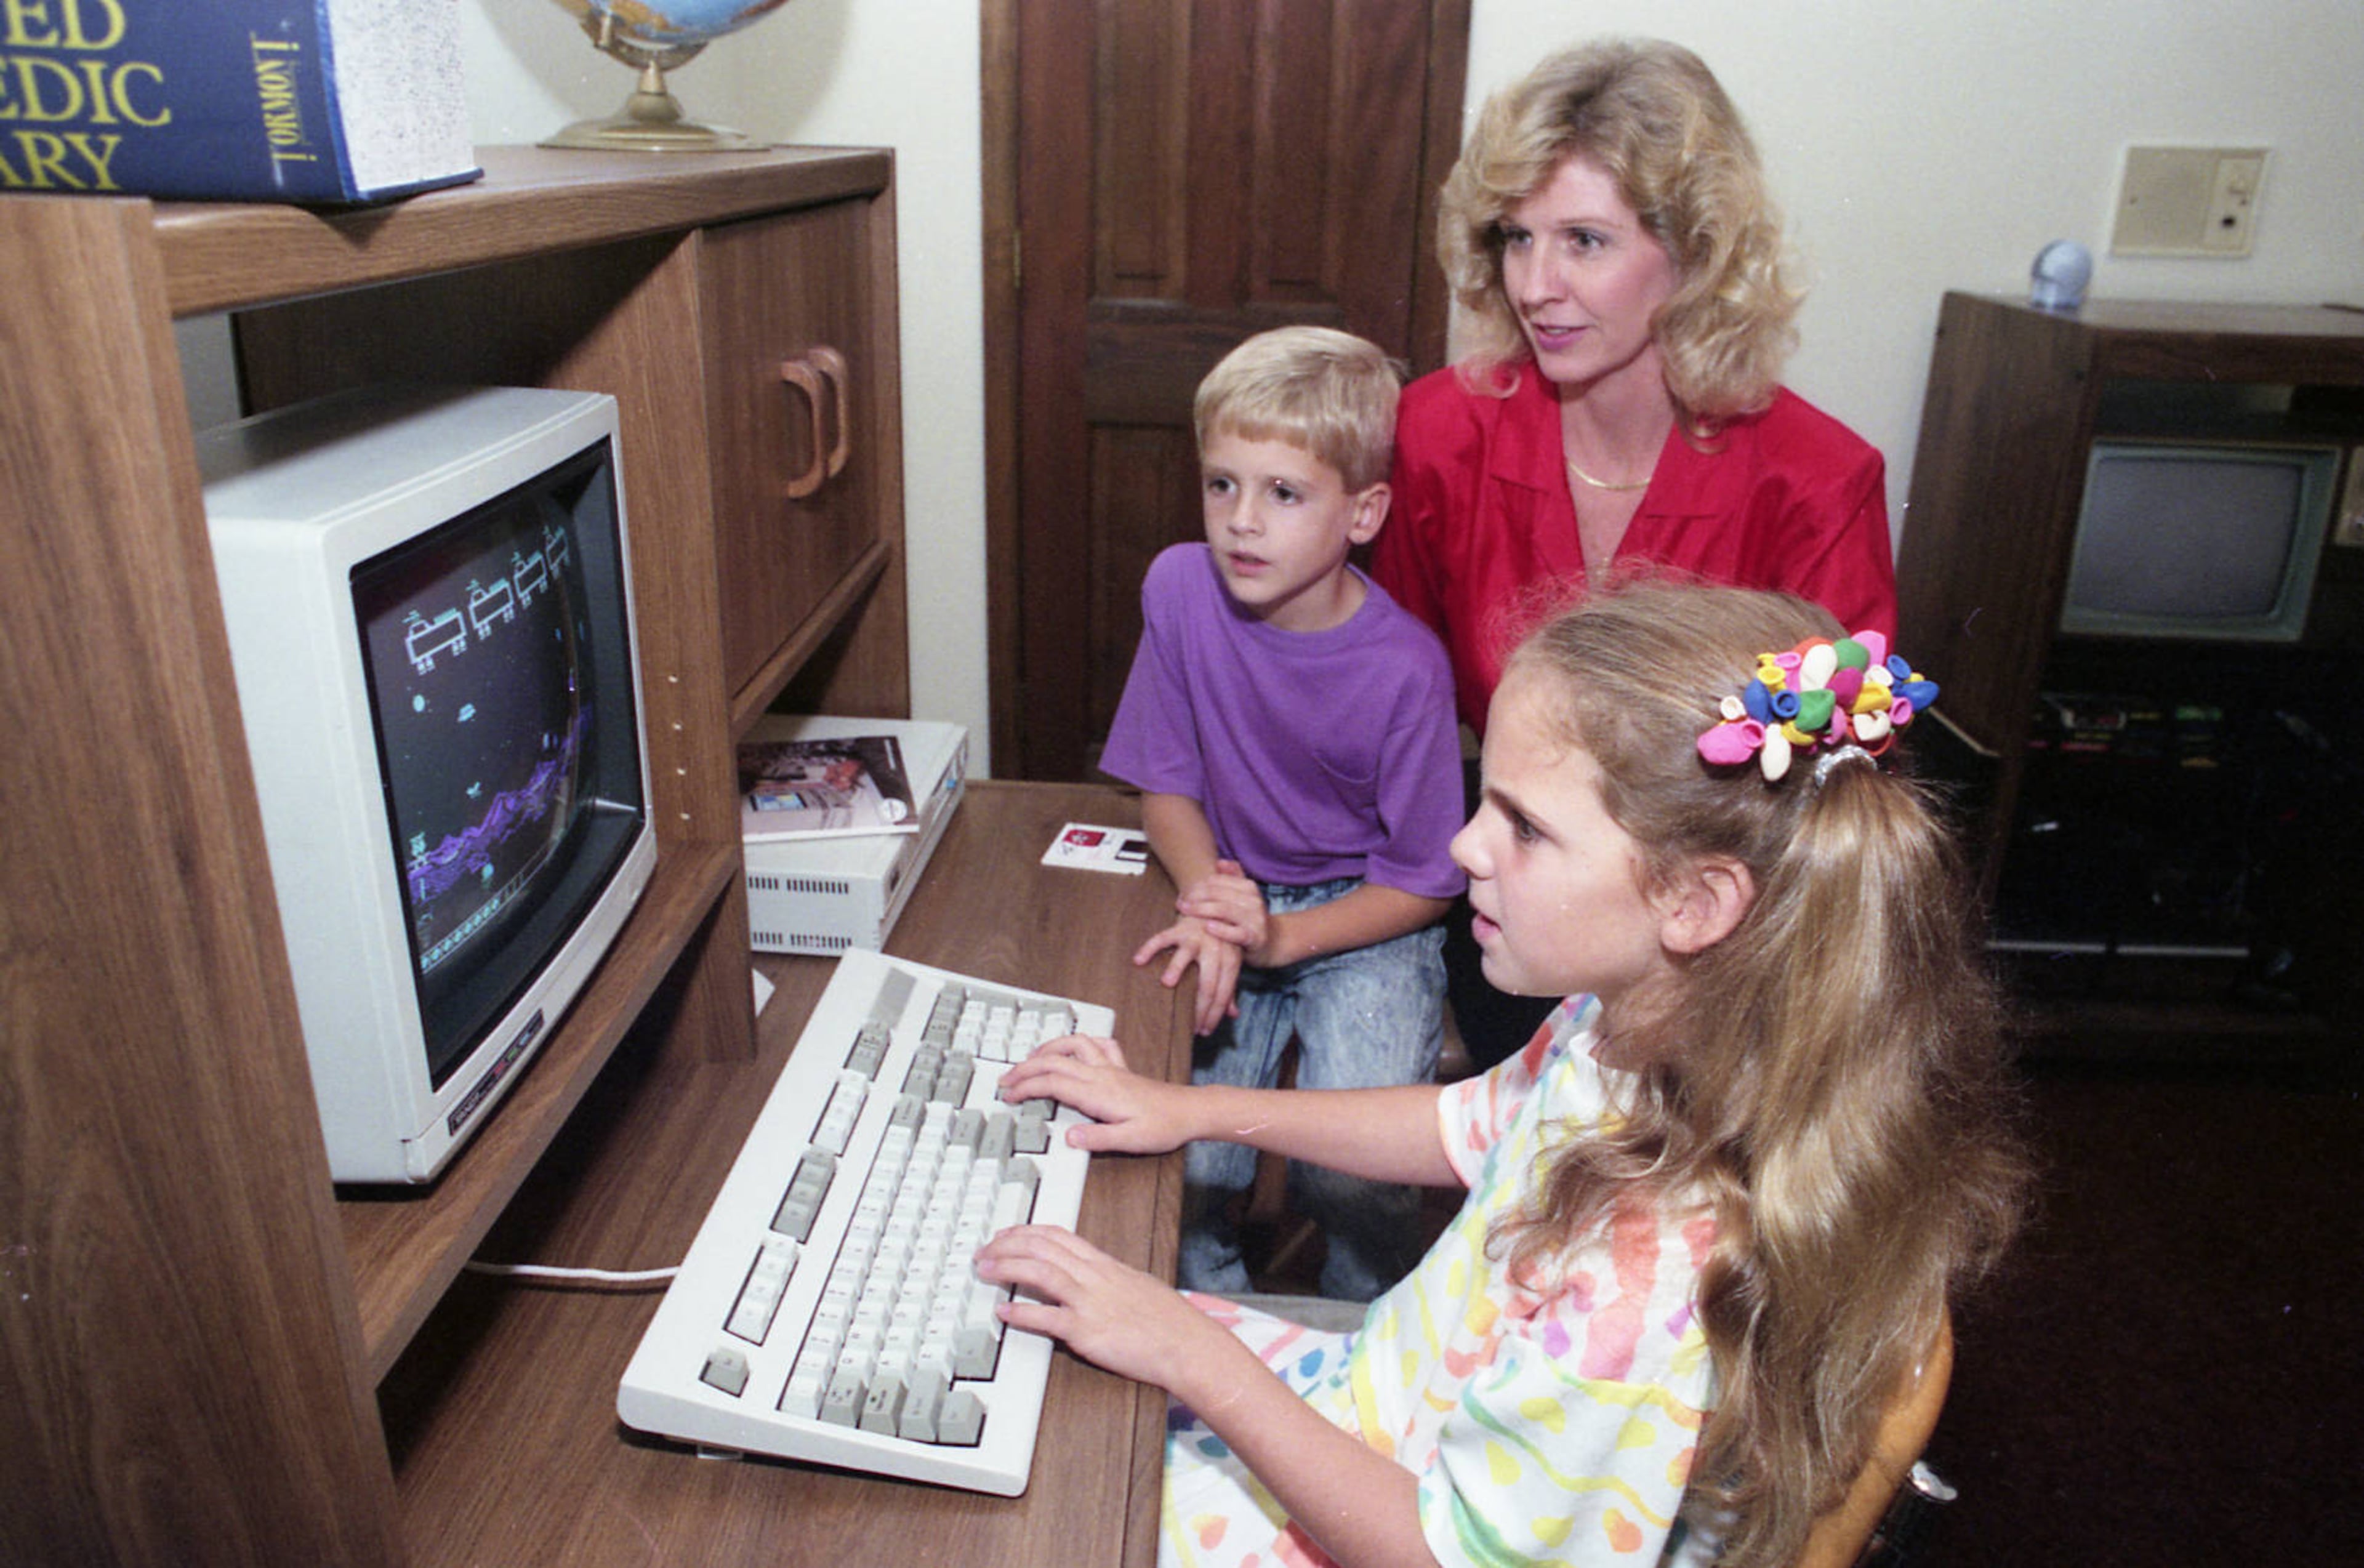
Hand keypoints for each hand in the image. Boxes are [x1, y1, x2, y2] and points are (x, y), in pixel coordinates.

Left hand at [972, 1225, 1235, 1390]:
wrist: (1188, 1344)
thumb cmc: (1169, 1321)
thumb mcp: (1136, 1287)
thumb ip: (1109, 1280)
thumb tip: (1090, 1279)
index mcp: (1105, 1265)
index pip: (1058, 1235)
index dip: (1027, 1232)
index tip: (1007, 1234)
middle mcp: (1095, 1277)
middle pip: (1043, 1247)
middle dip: (1007, 1244)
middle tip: (984, 1250)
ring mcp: (1090, 1302)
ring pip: (1041, 1272)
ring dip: (1007, 1267)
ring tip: (985, 1269)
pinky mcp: (1088, 1331)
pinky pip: (1047, 1318)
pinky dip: (1021, 1313)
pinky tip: (1004, 1313)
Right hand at [998, 1034, 1194, 1155]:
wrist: (1188, 1111)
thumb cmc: (1162, 1126)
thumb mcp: (1129, 1141)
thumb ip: (1097, 1137)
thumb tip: (1068, 1136)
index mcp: (1097, 1093)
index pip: (1052, 1083)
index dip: (1026, 1087)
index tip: (1010, 1096)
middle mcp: (1101, 1075)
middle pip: (1054, 1061)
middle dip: (1025, 1068)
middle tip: (1007, 1081)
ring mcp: (1110, 1068)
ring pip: (1073, 1044)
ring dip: (1048, 1048)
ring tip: (1030, 1058)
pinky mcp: (1119, 1068)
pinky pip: (1098, 1044)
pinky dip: (1080, 1041)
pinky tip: (1073, 1047)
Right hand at [1132, 914, 1241, 1035]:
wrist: (1214, 905)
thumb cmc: (1220, 941)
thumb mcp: (1230, 962)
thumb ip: (1230, 988)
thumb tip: (1233, 1014)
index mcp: (1230, 960)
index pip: (1223, 992)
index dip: (1214, 1013)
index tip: (1204, 1030)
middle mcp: (1215, 948)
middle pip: (1208, 982)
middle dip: (1199, 1007)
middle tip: (1189, 1026)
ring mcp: (1196, 937)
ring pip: (1187, 955)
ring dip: (1176, 968)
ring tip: (1166, 984)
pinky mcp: (1179, 927)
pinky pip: (1162, 937)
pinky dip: (1149, 948)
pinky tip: (1138, 960)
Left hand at [1176, 859, 1274, 965]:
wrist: (1271, 942)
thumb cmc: (1248, 918)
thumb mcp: (1243, 897)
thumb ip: (1233, 877)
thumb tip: (1219, 862)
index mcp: (1249, 887)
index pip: (1218, 881)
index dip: (1198, 886)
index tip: (1183, 894)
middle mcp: (1254, 900)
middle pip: (1219, 894)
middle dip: (1196, 897)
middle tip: (1179, 904)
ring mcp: (1256, 919)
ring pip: (1225, 910)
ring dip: (1202, 910)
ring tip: (1185, 911)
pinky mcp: (1255, 938)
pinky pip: (1237, 933)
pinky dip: (1222, 929)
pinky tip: (1207, 927)